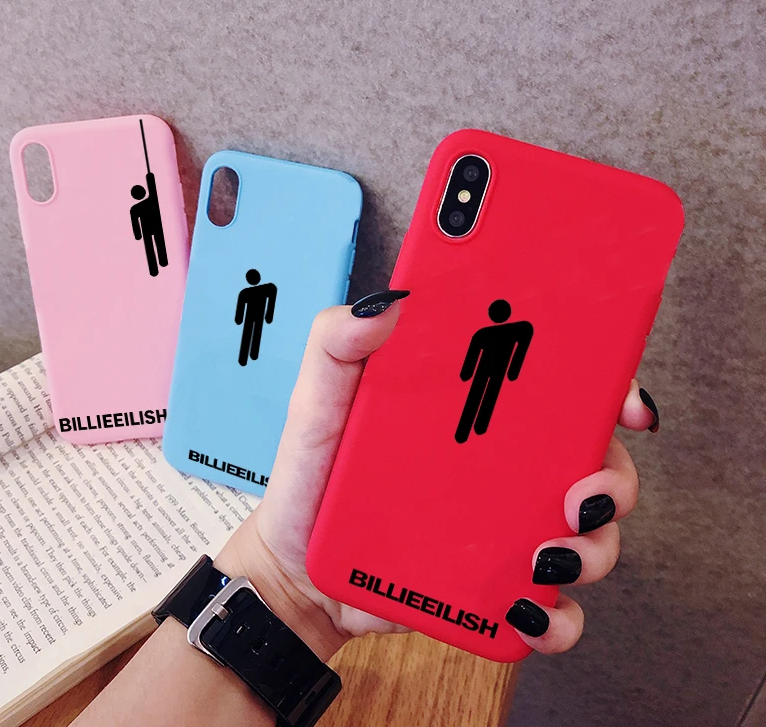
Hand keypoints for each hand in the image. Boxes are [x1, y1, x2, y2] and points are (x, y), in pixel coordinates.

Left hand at [216, 297, 656, 659]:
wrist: (297, 569)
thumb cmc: (312, 475)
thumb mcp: (318, 400)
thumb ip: (339, 345)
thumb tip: (389, 302)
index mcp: (474, 411)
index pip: (557, 387)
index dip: (606, 389)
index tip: (623, 403)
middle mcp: (502, 466)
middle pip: (592, 461)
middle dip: (613, 478)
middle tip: (580, 494)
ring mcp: (504, 529)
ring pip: (588, 535)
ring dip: (592, 548)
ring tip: (543, 556)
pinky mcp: (494, 589)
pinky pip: (552, 609)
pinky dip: (557, 618)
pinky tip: (522, 608)